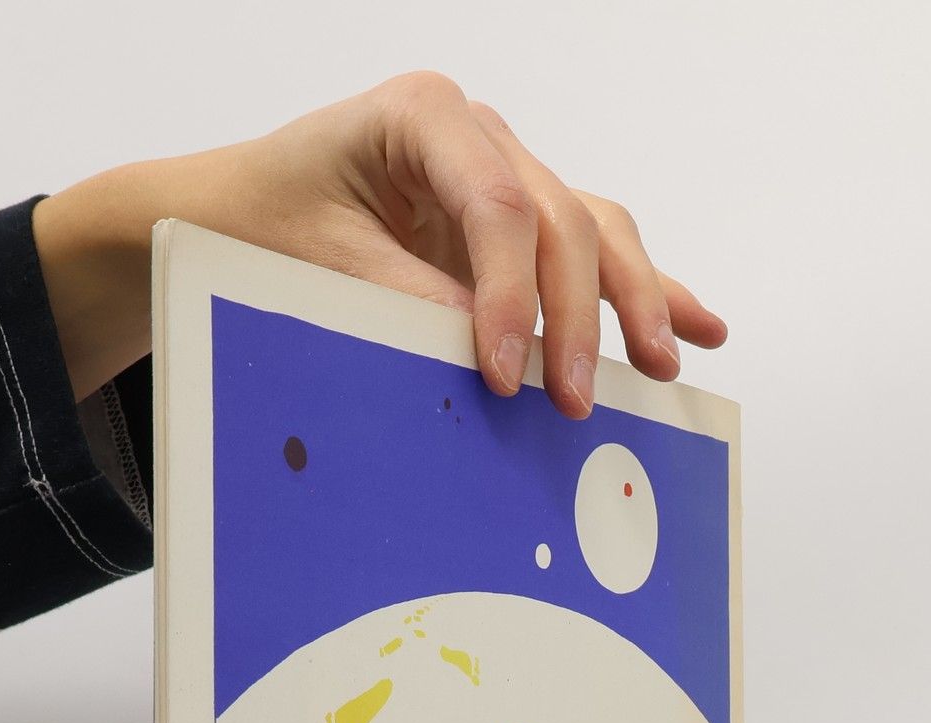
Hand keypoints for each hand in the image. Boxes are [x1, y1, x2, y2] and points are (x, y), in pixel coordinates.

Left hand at [32, 71, 726, 411]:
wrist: (231, 216)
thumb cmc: (260, 224)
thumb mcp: (317, 264)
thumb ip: (404, 302)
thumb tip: (485, 358)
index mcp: (421, 116)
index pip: (494, 205)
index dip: (511, 295)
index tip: (503, 374)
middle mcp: (476, 136)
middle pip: (559, 218)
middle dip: (575, 315)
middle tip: (571, 399)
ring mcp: (503, 176)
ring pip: (592, 230)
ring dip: (634, 301)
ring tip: (660, 366)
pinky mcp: (515, 225)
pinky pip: (593, 251)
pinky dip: (646, 290)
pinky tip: (698, 325)